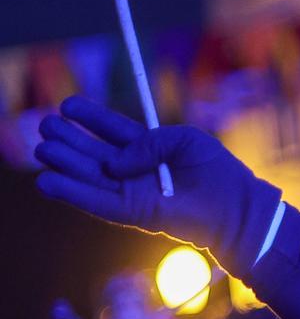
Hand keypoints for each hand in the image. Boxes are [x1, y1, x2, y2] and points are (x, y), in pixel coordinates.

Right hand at [35, 96, 281, 274]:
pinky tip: (48, 182)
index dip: (91, 117)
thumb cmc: (219, 173)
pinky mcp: (132, 213)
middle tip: (46, 125)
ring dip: (64, 164)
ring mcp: (132, 192)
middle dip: (70, 139)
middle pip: (94, 152)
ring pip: (90, 177)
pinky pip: (96, 203)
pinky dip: (72, 193)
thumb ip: (149, 142)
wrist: (237, 211)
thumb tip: (115, 162)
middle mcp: (137, 170)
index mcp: (151, 149)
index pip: (113, 129)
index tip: (69, 105)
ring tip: (43, 149)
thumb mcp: (186, 141)